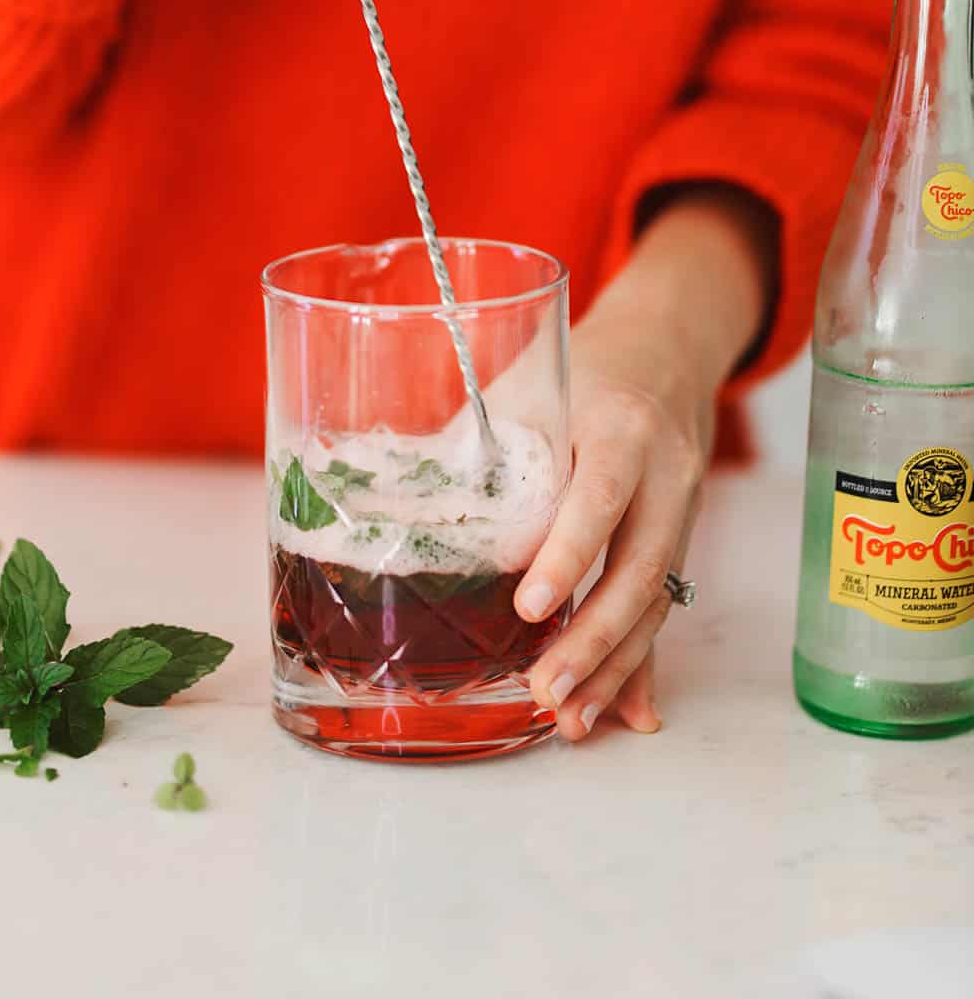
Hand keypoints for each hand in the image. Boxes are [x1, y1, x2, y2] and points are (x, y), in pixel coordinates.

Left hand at [513, 185, 778, 741]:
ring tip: (568, 720)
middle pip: (640, 564)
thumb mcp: (525, 386)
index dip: (570, 550)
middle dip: (594, 638)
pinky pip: (664, 606)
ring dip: (614, 666)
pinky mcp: (682, 539)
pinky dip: (641, 661)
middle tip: (544, 690)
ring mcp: (682, 510)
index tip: (529, 607)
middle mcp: (664, 471)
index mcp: (620, 424)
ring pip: (657, 598)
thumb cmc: (581, 367)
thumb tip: (389, 507)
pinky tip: (624, 713)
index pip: (602, 491)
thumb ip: (473, 444)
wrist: (667, 352)